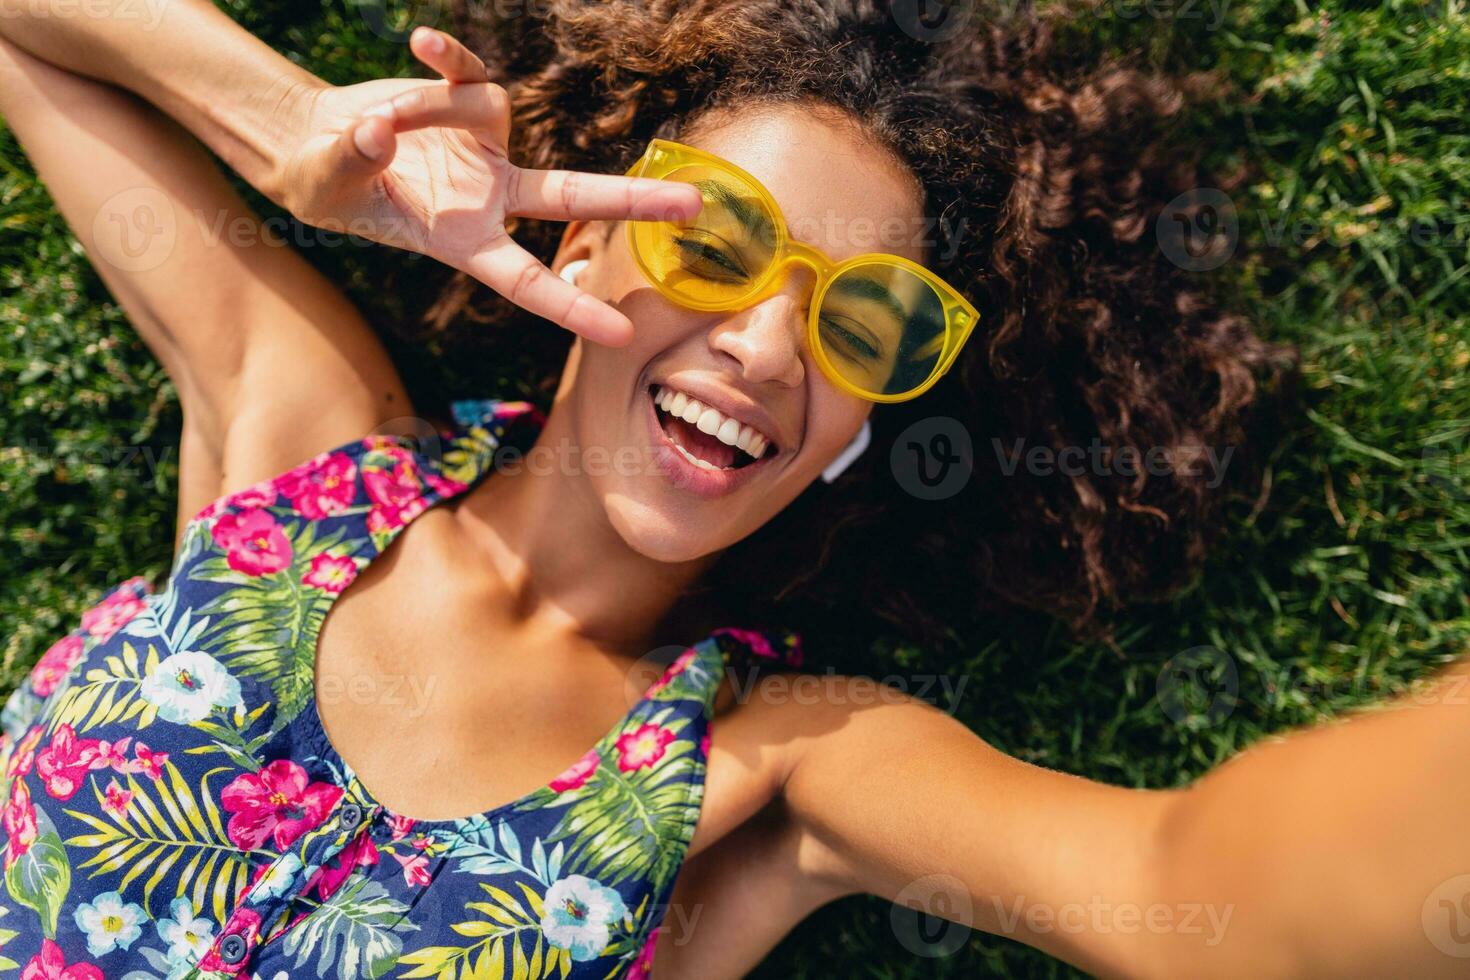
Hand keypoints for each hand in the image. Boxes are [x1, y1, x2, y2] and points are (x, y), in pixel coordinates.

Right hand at [277, 27, 699, 345]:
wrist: (317, 143)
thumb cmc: (326, 186)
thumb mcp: (328, 184)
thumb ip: (353, 162)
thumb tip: (376, 133)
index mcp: (462, 241)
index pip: (526, 282)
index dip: (571, 309)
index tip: (624, 337)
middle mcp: (489, 198)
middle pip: (572, 198)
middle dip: (633, 201)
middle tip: (694, 203)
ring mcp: (487, 148)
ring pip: (488, 113)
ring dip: (428, 107)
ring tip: (372, 122)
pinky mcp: (469, 100)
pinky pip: (468, 70)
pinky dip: (448, 55)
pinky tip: (420, 41)